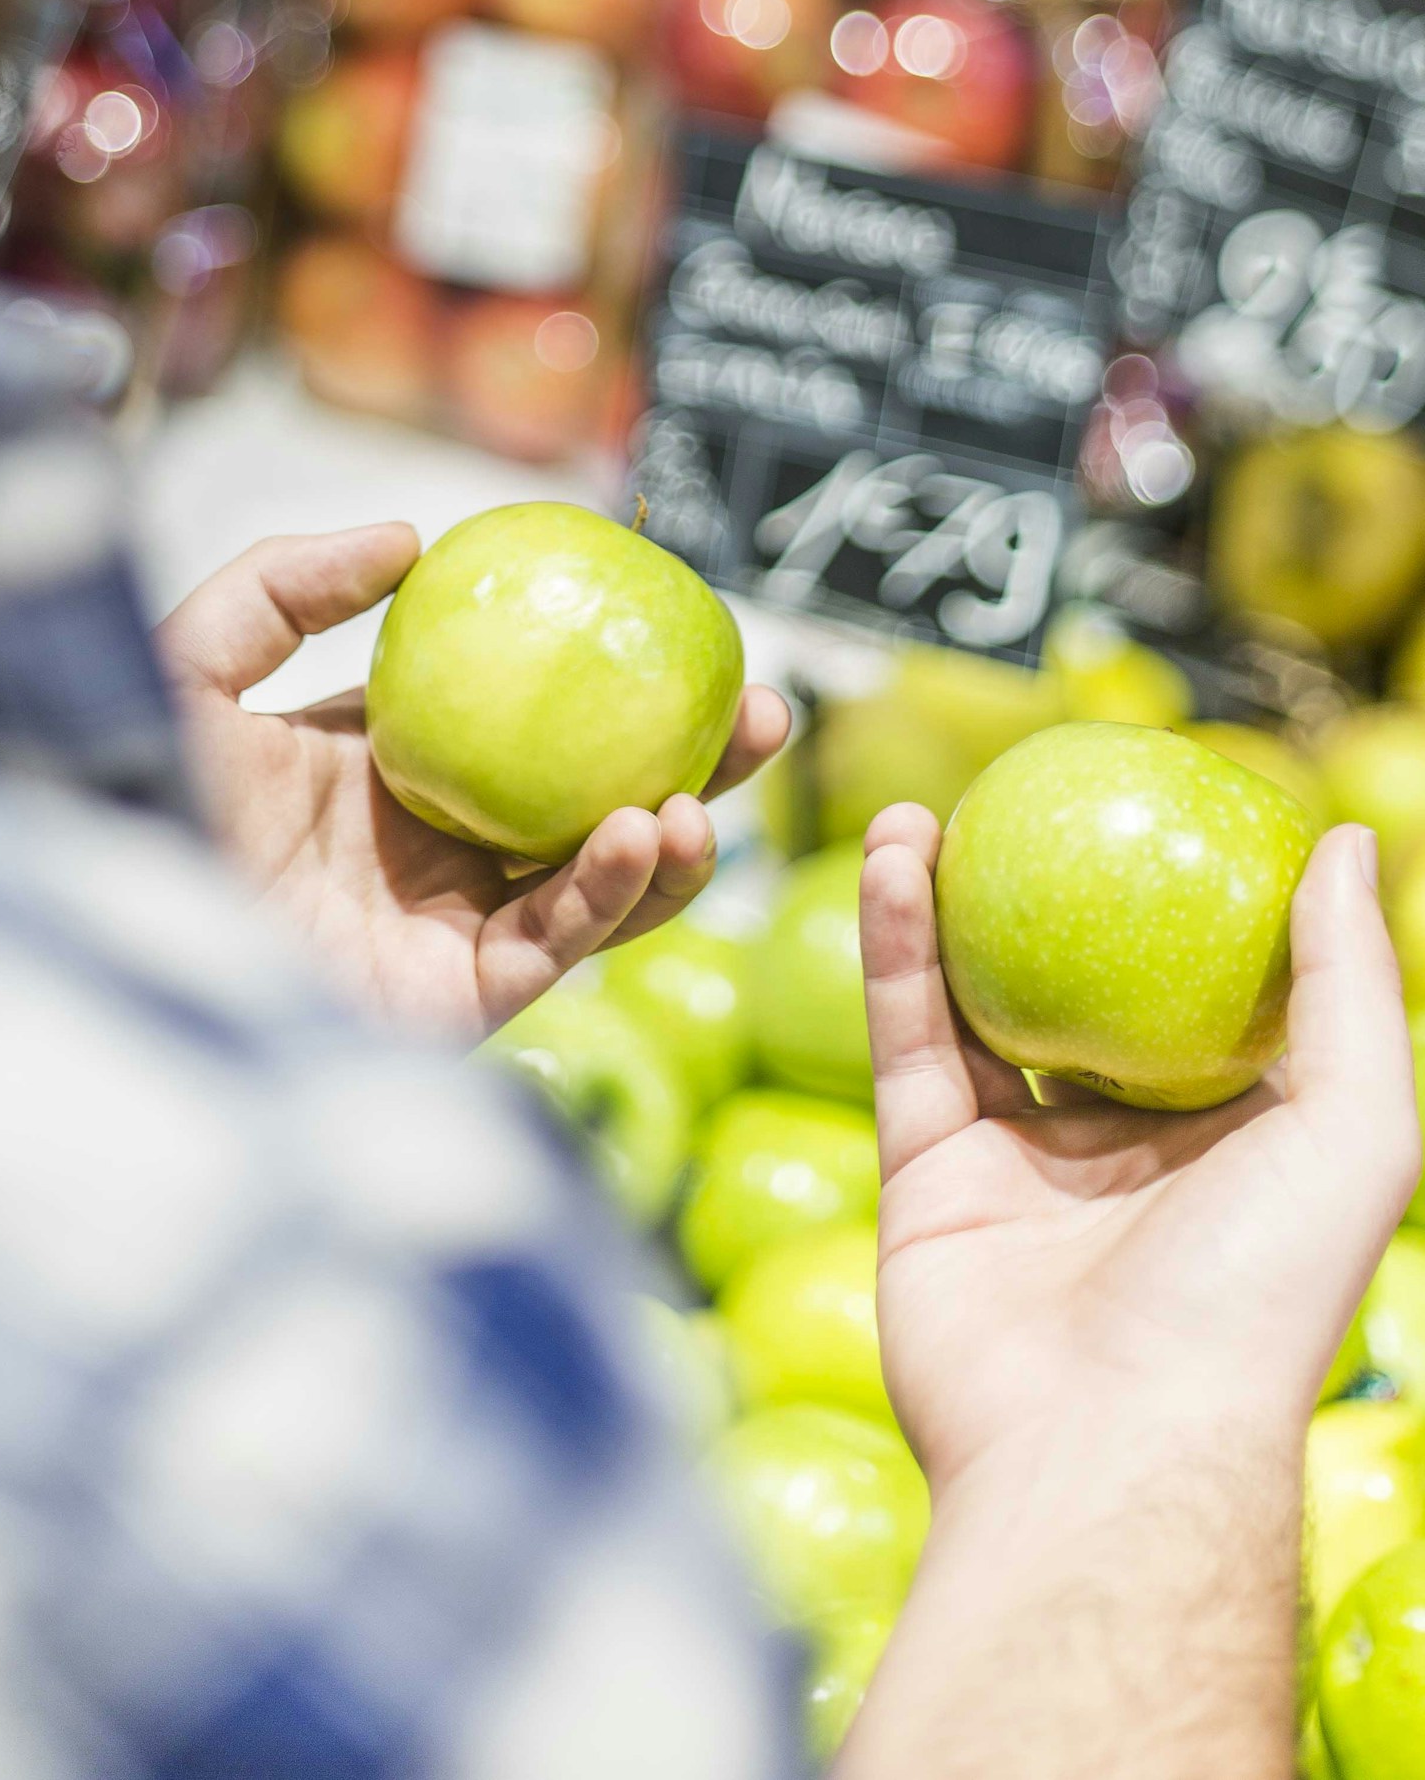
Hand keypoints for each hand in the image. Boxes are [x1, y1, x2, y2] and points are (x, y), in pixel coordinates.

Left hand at [159, 522, 788, 1040]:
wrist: (91, 928)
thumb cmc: (116, 795)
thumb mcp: (193, 661)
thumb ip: (289, 585)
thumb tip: (413, 536)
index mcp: (379, 772)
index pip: (521, 719)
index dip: (606, 681)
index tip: (681, 626)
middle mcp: (426, 853)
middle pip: (588, 800)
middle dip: (687, 763)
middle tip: (761, 709)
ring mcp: (443, 931)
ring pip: (594, 885)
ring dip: (671, 839)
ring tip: (708, 788)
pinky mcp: (450, 1004)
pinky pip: (554, 944)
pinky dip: (609, 892)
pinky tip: (641, 832)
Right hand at [860, 804, 1420, 1496]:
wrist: (1105, 1446)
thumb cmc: (1255, 1296)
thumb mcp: (1355, 1130)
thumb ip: (1352, 984)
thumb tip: (1350, 840)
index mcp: (1232, 1144)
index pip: (1207, 1001)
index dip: (1181, 905)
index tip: (1152, 806)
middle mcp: (1125, 1153)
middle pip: (1077, 993)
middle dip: (1046, 897)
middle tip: (1020, 804)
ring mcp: (1019, 1166)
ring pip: (975, 1005)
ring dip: (947, 903)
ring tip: (928, 811)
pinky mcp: (927, 1177)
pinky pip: (909, 1040)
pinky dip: (895, 948)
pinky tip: (896, 861)